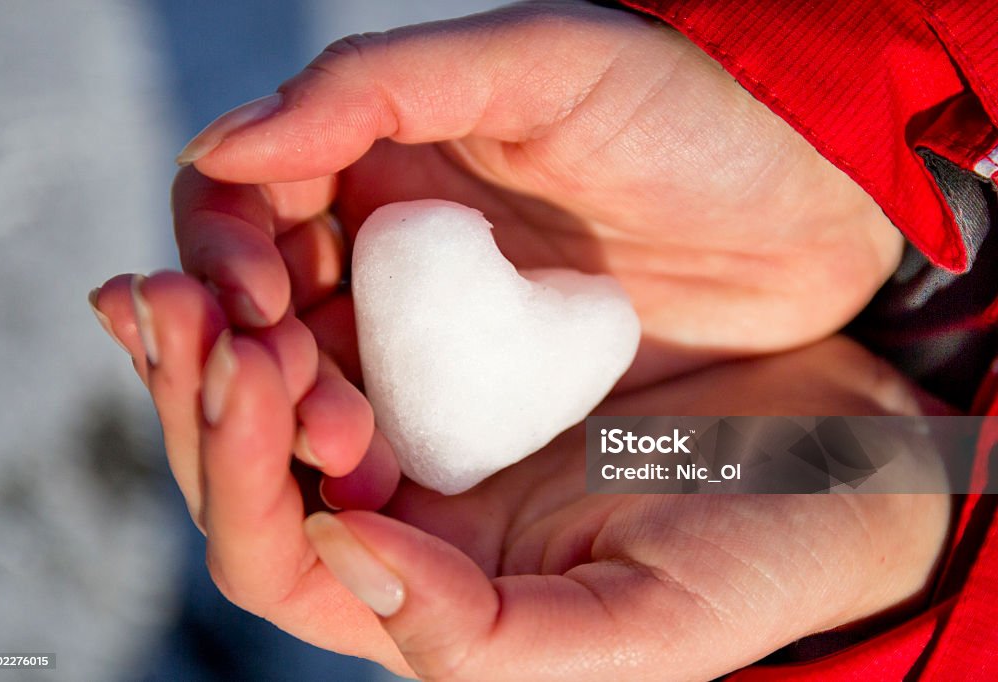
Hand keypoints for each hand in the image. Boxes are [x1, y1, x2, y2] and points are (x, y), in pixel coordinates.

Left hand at [88, 274, 948, 678]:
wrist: (833, 447)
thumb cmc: (755, 551)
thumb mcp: (641, 623)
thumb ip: (484, 637)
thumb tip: (342, 558)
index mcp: (424, 589)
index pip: (277, 558)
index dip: (241, 477)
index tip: (255, 373)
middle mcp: (399, 509)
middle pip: (241, 465)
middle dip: (194, 389)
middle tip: (172, 298)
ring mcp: (418, 416)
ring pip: (267, 377)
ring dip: (217, 320)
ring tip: (191, 266)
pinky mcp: (444, 333)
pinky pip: (330, 299)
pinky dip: (277, 264)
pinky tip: (249, 220)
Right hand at [170, 0, 903, 386]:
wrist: (806, 206)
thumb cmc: (685, 114)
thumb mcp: (543, 65)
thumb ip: (378, 86)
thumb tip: (216, 147)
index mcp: (375, 157)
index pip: (240, 207)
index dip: (222, 258)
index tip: (254, 307)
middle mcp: (385, 247)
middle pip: (258, 312)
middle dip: (252, 359)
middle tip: (299, 396)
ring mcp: (431, 329)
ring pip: (314, 383)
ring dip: (298, 421)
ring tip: (343, 445)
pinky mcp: (480, 397)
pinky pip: (392, 432)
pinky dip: (366, 458)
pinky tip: (375, 483)